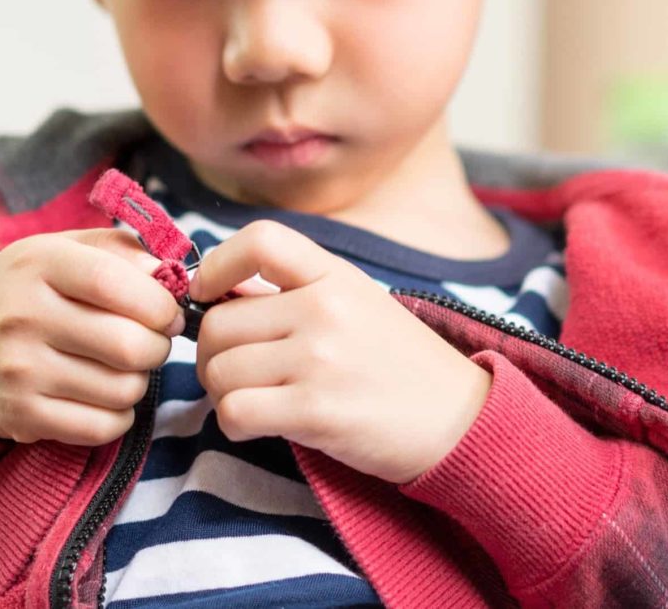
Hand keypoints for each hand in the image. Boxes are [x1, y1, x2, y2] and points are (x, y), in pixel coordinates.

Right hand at [0, 229, 182, 445]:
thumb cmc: (24, 295)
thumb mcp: (58, 252)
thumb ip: (118, 249)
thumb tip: (171, 270)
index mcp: (38, 263)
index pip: (114, 282)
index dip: (158, 302)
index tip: (169, 311)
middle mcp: (22, 316)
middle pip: (129, 344)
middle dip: (159, 346)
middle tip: (152, 342)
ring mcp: (19, 370)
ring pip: (123, 389)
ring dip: (139, 381)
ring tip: (123, 368)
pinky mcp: (21, 416)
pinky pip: (102, 427)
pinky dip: (120, 416)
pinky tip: (106, 397)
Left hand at [192, 220, 492, 483]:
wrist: (459, 420)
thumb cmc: (399, 364)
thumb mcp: (356, 305)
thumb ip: (294, 294)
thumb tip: (216, 294)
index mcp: (335, 275)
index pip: (259, 240)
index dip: (216, 265)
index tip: (209, 294)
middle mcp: (325, 309)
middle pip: (219, 323)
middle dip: (214, 353)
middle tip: (240, 373)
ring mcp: (319, 359)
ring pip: (219, 371)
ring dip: (224, 393)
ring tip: (258, 401)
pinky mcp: (315, 411)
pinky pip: (234, 412)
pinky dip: (235, 423)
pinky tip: (262, 426)